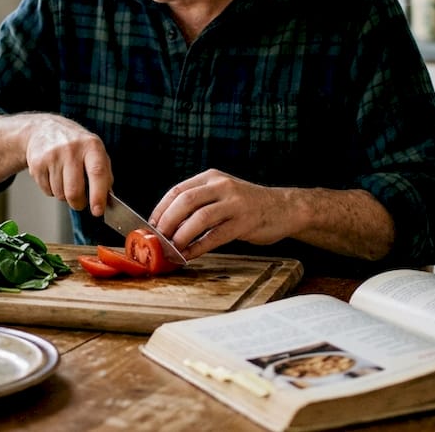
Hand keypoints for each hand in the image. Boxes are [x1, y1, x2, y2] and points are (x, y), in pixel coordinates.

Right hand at [24, 114, 112, 215]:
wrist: (44, 129)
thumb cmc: (76, 145)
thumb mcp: (95, 152)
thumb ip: (104, 175)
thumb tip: (107, 201)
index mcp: (91, 146)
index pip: (97, 172)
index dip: (98, 195)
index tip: (97, 211)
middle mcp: (71, 149)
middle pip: (74, 190)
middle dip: (78, 203)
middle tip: (80, 202)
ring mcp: (52, 155)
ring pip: (60, 194)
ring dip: (64, 195)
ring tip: (65, 180)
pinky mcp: (37, 163)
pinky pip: (47, 191)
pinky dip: (52, 190)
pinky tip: (53, 176)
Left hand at [148, 169, 292, 259]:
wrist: (283, 208)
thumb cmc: (247, 204)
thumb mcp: (222, 193)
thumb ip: (200, 202)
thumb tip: (168, 224)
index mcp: (212, 178)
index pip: (178, 190)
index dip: (161, 209)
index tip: (151, 225)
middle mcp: (222, 186)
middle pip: (185, 201)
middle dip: (167, 222)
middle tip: (158, 238)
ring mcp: (235, 203)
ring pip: (200, 218)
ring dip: (181, 235)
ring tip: (172, 248)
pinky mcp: (244, 222)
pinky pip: (215, 236)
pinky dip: (199, 247)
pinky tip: (189, 255)